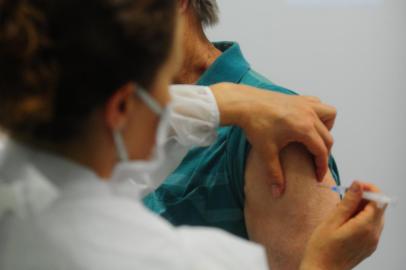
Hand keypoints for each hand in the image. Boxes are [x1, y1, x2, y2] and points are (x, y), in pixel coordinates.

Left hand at [210, 83, 335, 196]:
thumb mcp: (266, 152)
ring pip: (329, 114)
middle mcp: (309, 114)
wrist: (244, 104)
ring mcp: (305, 103)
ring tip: (313, 138)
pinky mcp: (297, 97)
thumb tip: (278, 193)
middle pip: (327, 136)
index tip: (317, 176)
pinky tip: (305, 121)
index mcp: (304, 128)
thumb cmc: (255, 125)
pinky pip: (317, 103)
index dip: (321, 166)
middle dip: (324, 152)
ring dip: (326, 128)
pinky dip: (317, 112)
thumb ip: (274, 174)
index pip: (322, 151)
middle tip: (314, 163)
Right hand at [300, 181, 385, 269]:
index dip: (368, 189)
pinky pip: (370, 226)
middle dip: (364, 198)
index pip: (379, 200)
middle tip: (343, 199)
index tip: (354, 186)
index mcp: (365, 227)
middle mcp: (373, 235)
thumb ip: (348, 202)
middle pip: (378, 208)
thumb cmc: (322, 248)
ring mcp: (372, 242)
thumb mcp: (332, 221)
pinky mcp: (369, 246)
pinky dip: (361, 219)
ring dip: (361, 208)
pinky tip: (344, 222)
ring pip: (374, 216)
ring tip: (341, 212)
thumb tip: (358, 185)